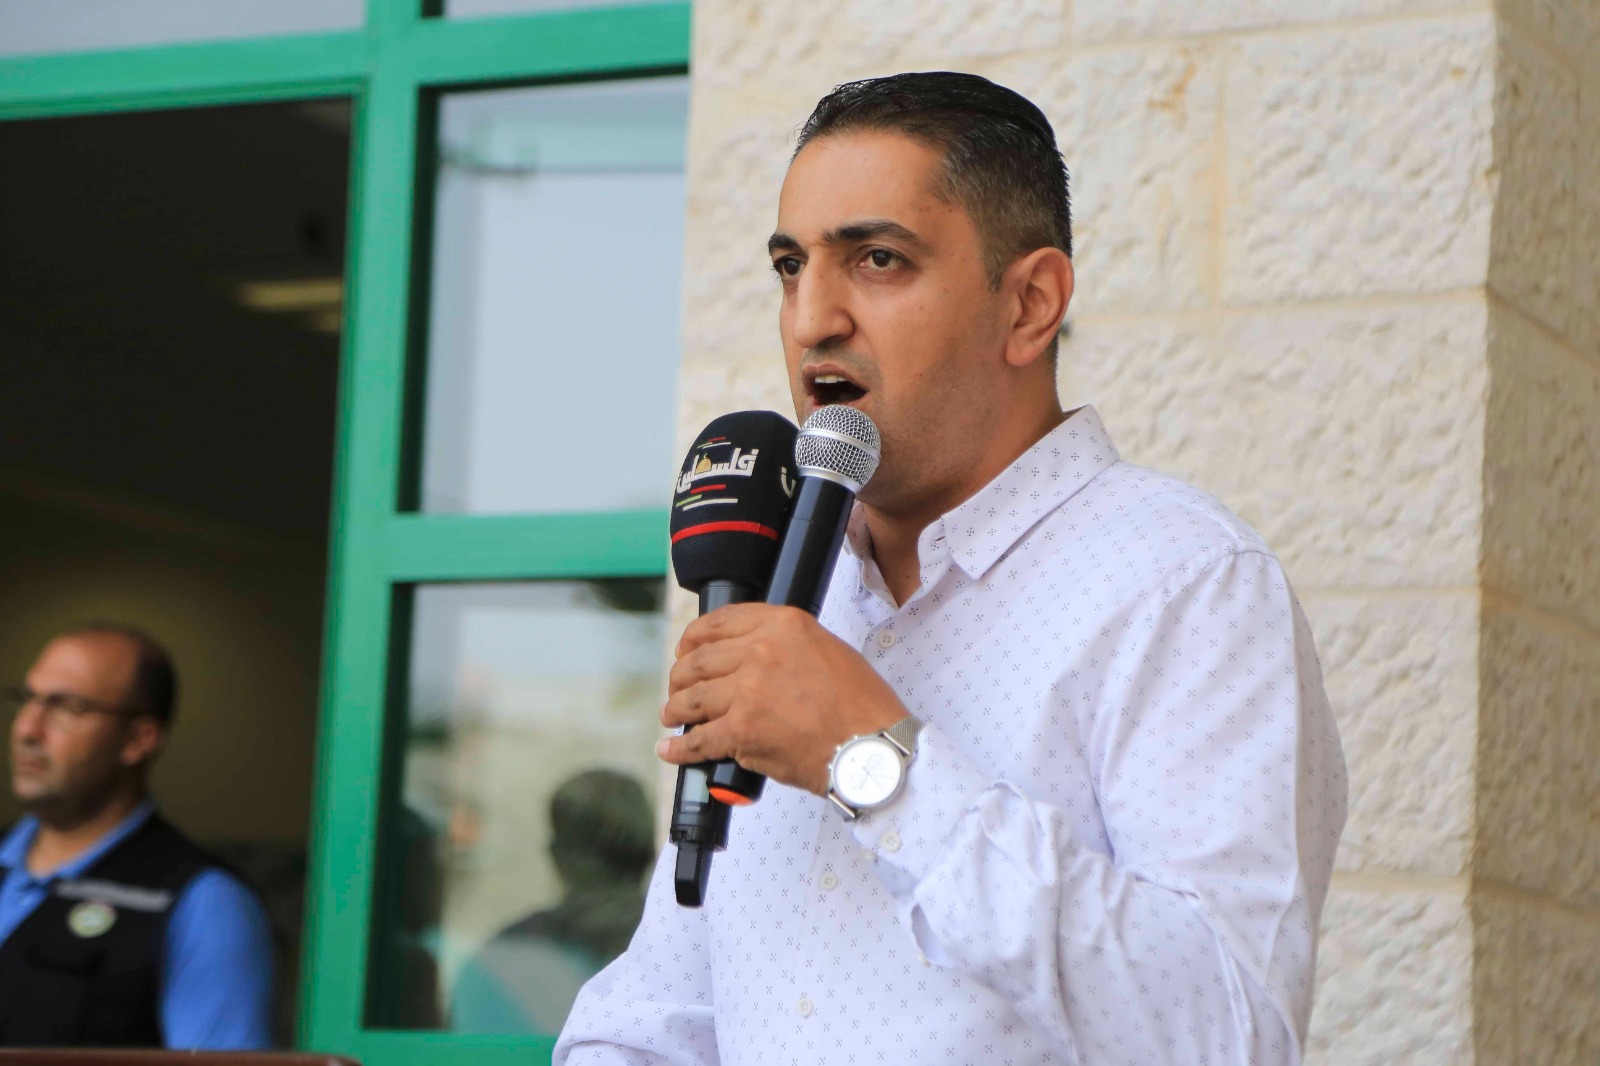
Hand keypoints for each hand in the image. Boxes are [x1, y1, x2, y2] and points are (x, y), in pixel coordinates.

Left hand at [658, 603, 908, 794]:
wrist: (869, 747)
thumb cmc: (861, 705)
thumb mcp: (828, 649)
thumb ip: (789, 644)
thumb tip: (757, 657)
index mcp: (783, 625)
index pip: (722, 621)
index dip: (694, 636)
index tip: (686, 647)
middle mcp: (760, 651)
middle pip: (699, 660)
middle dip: (681, 676)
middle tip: (678, 686)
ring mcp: (747, 692)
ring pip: (692, 699)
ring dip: (675, 710)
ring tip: (672, 716)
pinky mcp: (741, 731)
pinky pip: (698, 740)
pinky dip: (680, 749)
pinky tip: (671, 750)